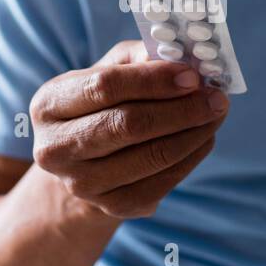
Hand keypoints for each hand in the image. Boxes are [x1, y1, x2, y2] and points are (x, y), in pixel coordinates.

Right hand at [30, 40, 228, 218]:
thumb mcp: (109, 70)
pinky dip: (191, 157)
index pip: (104, 87)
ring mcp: (81, 184)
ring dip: (194, 134)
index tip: (193, 75)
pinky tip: (204, 138)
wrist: (84, 161)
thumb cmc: (101, 103)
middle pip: (127, 126)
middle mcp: (55, 149)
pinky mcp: (112, 207)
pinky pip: (162, 182)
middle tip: (216, 97)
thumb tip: (181, 58)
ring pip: (150, 157)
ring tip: (216, 114)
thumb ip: (139, 58)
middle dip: (181, 109)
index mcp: (49, 104)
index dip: (153, 80)